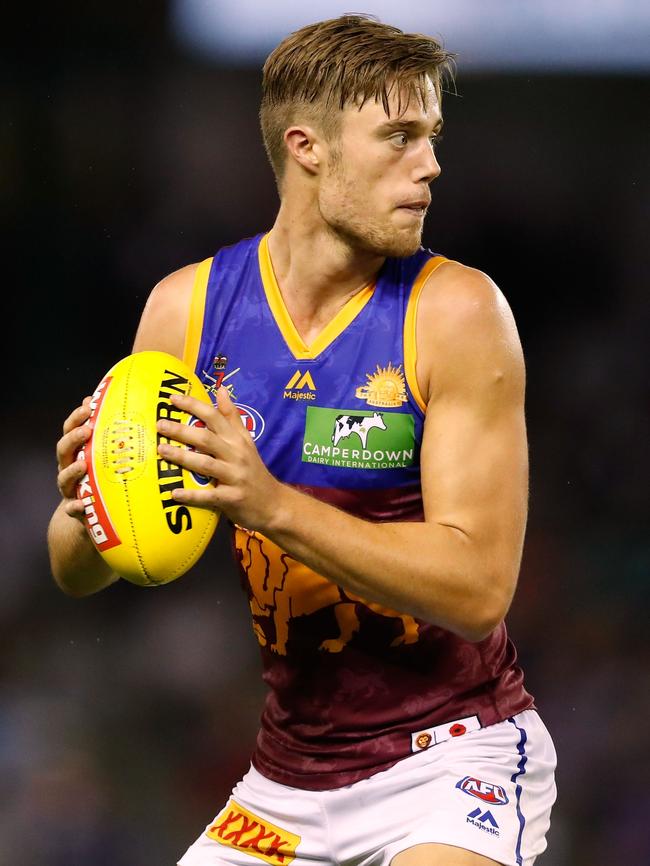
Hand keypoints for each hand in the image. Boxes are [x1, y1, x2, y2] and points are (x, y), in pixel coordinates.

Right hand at [56, 397, 92, 520]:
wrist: (86, 514)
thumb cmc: (98, 477)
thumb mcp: (99, 455)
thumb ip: (102, 434)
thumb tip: (106, 405)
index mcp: (75, 452)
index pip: (70, 430)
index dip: (76, 418)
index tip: (87, 407)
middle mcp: (68, 468)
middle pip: (63, 450)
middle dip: (73, 439)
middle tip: (87, 430)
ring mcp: (70, 489)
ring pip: (64, 478)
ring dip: (72, 471)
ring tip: (83, 465)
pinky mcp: (76, 510)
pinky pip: (72, 509)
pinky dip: (75, 507)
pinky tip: (81, 504)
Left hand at [156, 386, 281, 530]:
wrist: (273, 503)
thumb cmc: (253, 470)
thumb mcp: (246, 441)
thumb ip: (232, 416)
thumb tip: (221, 389)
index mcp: (238, 439)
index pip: (215, 417)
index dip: (194, 406)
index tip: (173, 398)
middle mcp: (237, 455)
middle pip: (207, 439)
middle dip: (182, 430)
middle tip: (160, 424)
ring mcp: (235, 477)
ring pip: (206, 464)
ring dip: (182, 457)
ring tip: (161, 450)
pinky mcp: (232, 498)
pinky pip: (209, 496)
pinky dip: (192, 495)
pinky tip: (174, 493)